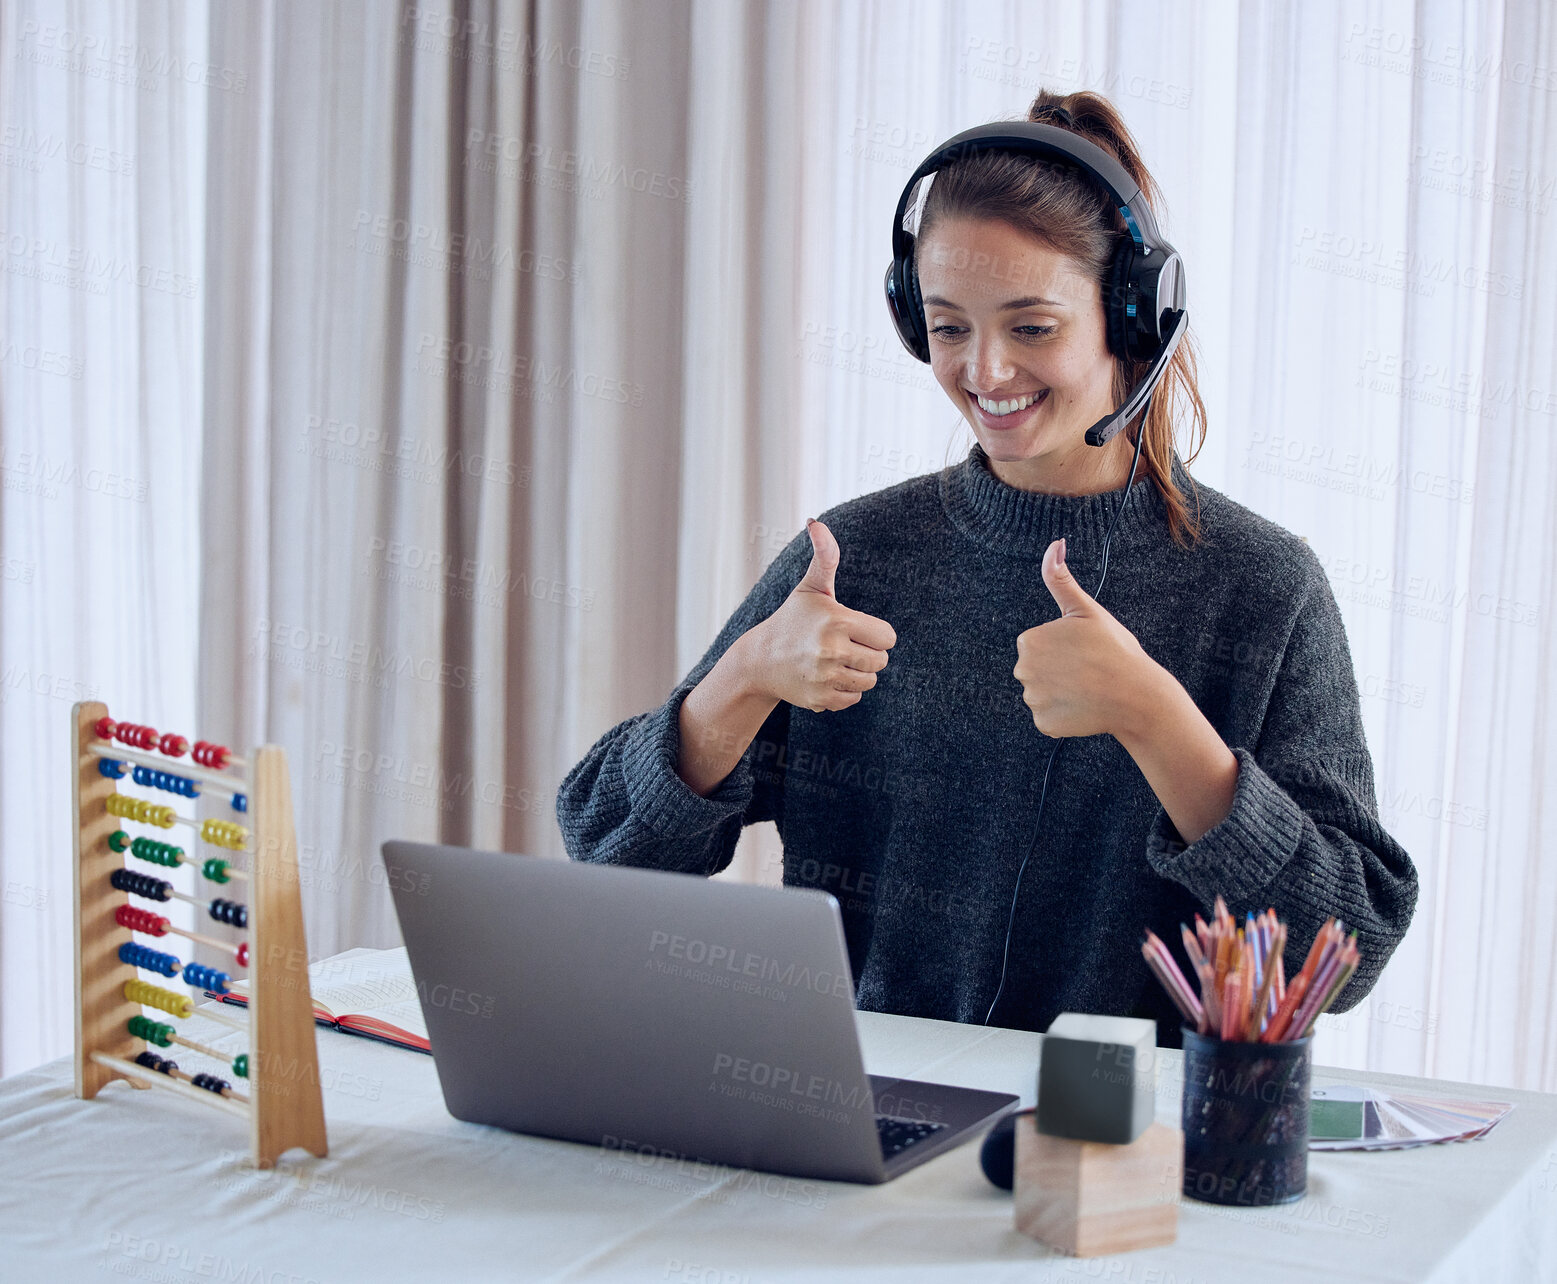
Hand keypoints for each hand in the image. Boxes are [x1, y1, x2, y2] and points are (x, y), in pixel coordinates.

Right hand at [742, 519, 896, 712]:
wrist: (759, 660)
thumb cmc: (792, 620)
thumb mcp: (811, 588)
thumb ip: (825, 556)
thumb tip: (816, 522)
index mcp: (836, 620)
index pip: (887, 637)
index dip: (875, 633)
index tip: (855, 629)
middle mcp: (831, 650)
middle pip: (881, 661)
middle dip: (868, 653)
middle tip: (844, 646)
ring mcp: (825, 677)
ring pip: (869, 681)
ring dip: (857, 672)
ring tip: (835, 661)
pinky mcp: (820, 699)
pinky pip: (853, 698)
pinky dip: (844, 690)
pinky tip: (826, 677)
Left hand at [1013, 537, 1161, 738]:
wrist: (1137, 695)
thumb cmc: (1114, 649)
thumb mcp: (1086, 609)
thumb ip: (1060, 578)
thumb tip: (1054, 544)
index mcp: (1029, 641)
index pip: (1039, 645)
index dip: (1063, 647)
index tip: (1083, 650)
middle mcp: (1023, 671)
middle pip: (1037, 669)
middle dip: (1058, 670)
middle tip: (1088, 670)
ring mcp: (1033, 700)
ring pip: (1043, 693)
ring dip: (1061, 693)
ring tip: (1088, 688)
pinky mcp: (1044, 724)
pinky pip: (1049, 717)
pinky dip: (1064, 715)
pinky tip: (1084, 707)